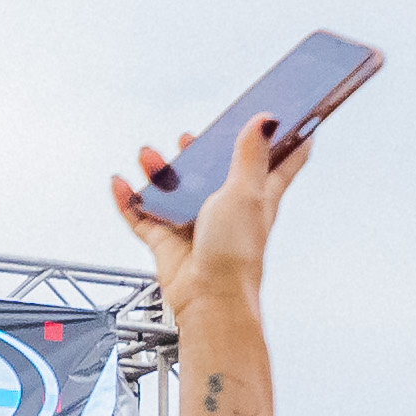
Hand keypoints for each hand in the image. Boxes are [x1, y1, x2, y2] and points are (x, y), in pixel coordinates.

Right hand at [111, 99, 306, 332]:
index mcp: (258, 196)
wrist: (209, 298)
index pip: (281, 163)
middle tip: (191, 137)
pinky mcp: (169, 241)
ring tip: (149, 156)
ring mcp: (196, 224)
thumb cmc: (236, 253)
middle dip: (200, 152)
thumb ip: (251, 155)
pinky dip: (129, 199)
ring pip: (175, 190)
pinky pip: (143, 216)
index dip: (290, 140)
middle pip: (215, 172)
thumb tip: (267, 119)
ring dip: (158, 171)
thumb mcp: (247, 193)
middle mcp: (228, 208)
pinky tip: (120, 183)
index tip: (295, 116)